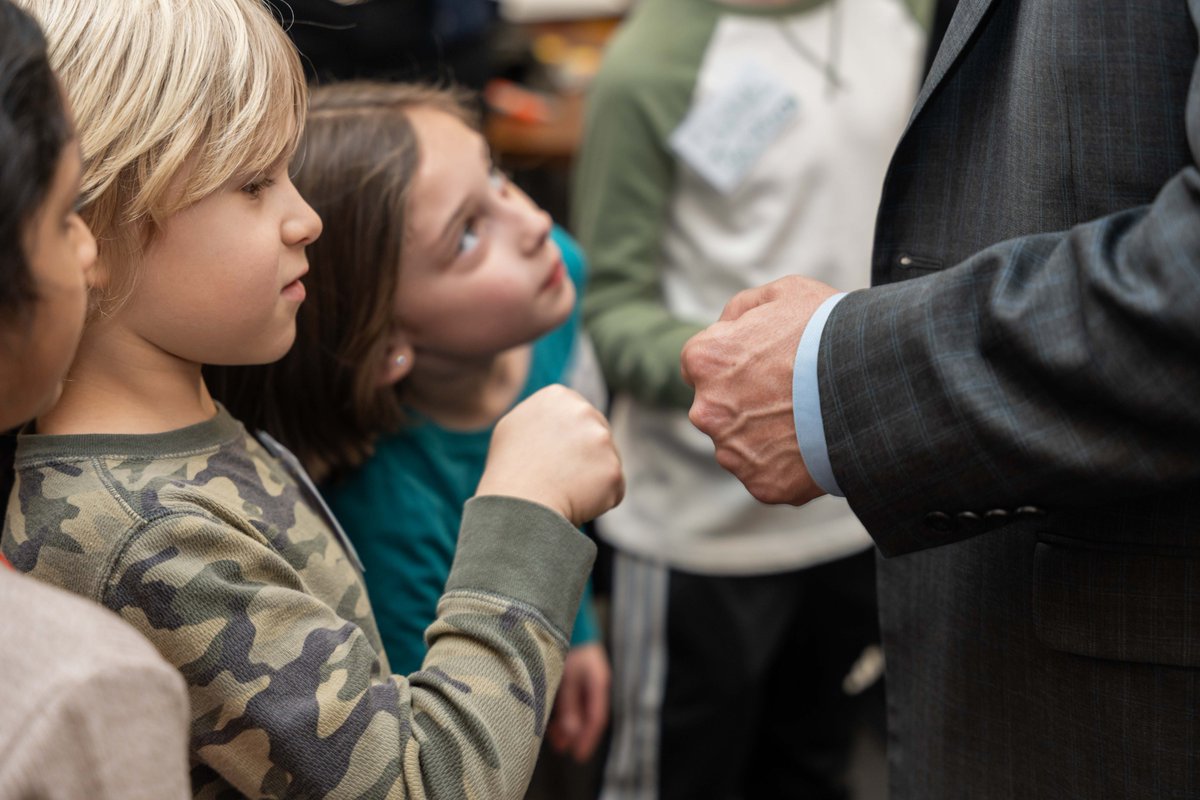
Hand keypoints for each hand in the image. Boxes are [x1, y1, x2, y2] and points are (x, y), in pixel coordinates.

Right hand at [476, 384, 623, 525]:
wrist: (518, 504)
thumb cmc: (508, 470)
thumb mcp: (514, 427)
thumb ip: (540, 416)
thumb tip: (555, 418)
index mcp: (558, 396)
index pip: (577, 417)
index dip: (565, 442)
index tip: (549, 457)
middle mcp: (584, 410)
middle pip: (596, 437)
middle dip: (583, 458)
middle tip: (556, 477)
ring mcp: (602, 439)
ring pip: (606, 463)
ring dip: (591, 479)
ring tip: (562, 490)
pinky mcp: (614, 469)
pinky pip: (612, 489)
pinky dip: (599, 501)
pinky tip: (575, 502)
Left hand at [547, 642, 610, 761]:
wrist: (559, 619)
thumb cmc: (567, 645)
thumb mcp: (566, 677)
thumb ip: (568, 705)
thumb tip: (569, 734)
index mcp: (598, 683)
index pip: (597, 718)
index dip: (588, 739)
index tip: (578, 756)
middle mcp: (593, 683)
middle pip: (587, 715)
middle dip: (575, 735)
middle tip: (562, 749)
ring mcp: (585, 679)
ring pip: (578, 708)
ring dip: (567, 725)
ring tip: (553, 739)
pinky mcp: (574, 674)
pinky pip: (571, 699)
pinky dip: (562, 712)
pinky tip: (550, 720)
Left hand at [680, 275, 836, 505]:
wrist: (873, 384)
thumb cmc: (830, 331)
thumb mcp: (785, 292)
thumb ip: (742, 308)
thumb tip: (726, 325)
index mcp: (705, 360)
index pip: (701, 365)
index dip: (734, 362)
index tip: (763, 363)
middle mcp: (707, 410)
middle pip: (718, 408)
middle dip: (744, 401)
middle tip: (790, 392)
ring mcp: (734, 452)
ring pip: (741, 444)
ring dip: (764, 435)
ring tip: (808, 420)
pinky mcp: (763, 484)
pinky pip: (769, 474)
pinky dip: (788, 464)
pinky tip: (815, 445)